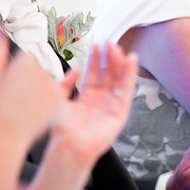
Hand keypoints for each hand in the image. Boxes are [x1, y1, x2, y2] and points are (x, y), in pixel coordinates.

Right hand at [0, 32, 66, 146]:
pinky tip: (59, 89)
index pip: (27, 56)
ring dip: (41, 86)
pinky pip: (62, 89)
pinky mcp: (60, 100)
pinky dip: (58, 91)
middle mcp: (42, 71)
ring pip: (49, 79)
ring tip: (26, 102)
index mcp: (25, 61)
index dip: (19, 66)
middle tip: (17, 91)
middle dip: (30, 76)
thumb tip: (0, 33)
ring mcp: (52, 86)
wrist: (4, 137)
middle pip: (38, 66)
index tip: (13, 76)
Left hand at [47, 43, 136, 167]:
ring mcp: (111, 106)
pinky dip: (130, 75)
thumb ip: (65, 83)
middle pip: (108, 75)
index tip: (97, 46)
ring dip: (119, 63)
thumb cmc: (62, 129)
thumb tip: (74, 69)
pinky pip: (127, 90)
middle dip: (108, 58)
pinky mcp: (120, 112)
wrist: (68, 145)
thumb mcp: (59, 99)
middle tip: (109, 44)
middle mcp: (100, 101)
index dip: (96, 60)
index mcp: (86, 99)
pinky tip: (130, 62)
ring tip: (118, 49)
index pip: (94, 74)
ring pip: (118, 80)